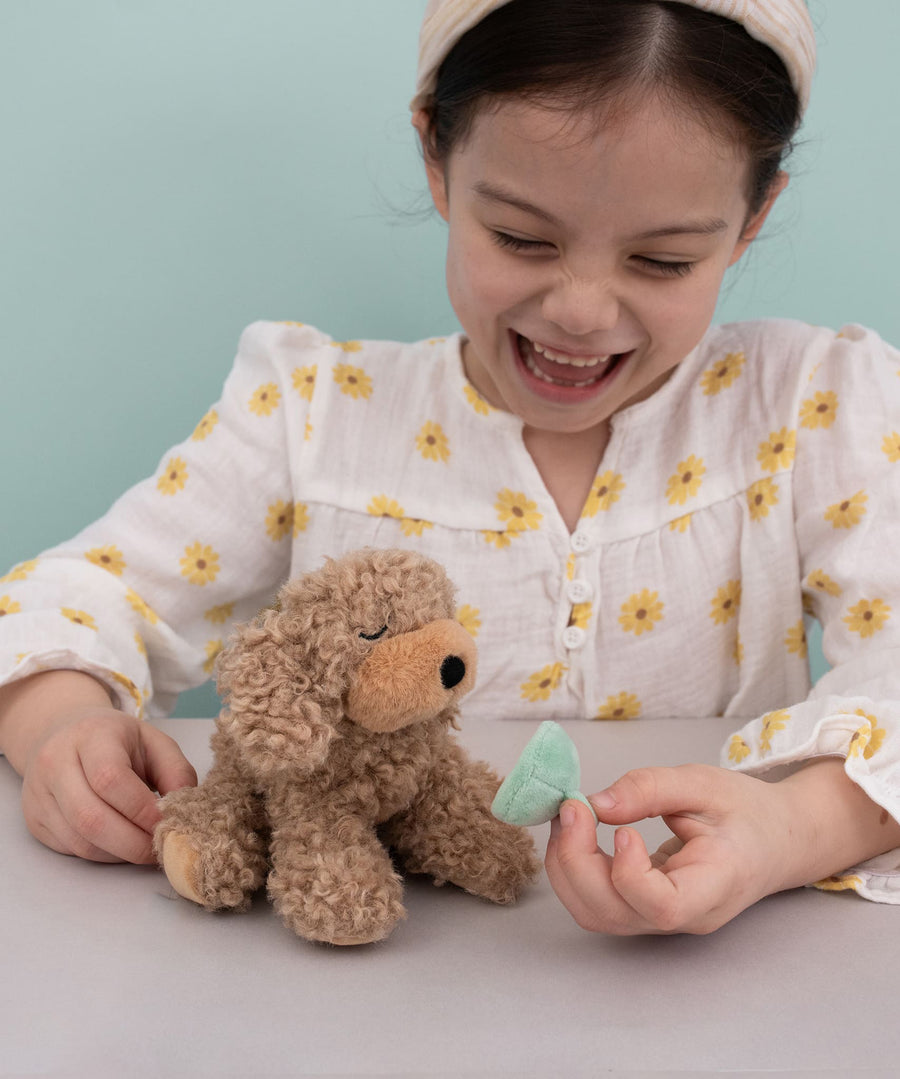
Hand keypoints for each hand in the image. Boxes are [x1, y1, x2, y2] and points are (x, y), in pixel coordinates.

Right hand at [21, 706, 196, 863]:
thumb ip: (176, 771)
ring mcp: (39, 794)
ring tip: (145, 848)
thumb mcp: (154, 741)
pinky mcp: (35, 820)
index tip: (167, 823)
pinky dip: (103, 854)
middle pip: (91, 818)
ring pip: (80, 841)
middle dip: (133, 842)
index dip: (142, 810)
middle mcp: (56, 762)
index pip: (111, 779)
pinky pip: (71, 849)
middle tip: (160, 849)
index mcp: (91, 735)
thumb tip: (184, 809)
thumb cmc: (116, 740)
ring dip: (119, 853)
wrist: (63, 733)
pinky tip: (122, 845)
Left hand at [545, 764, 795, 934]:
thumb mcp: (704, 783)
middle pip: (614, 913)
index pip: (663, 907)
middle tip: (571, 806)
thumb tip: (596, 802)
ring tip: (569, 815)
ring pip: (596, 914)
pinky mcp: (643, 910)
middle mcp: (686, 915)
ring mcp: (661, 920)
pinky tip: (575, 831)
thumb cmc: (746, 813)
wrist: (774, 841)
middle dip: (577, 860)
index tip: (623, 828)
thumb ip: (650, 788)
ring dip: (567, 866)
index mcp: (716, 886)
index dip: (630, 874)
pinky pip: (597, 903)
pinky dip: (573, 869)